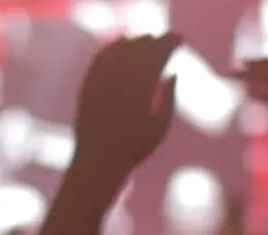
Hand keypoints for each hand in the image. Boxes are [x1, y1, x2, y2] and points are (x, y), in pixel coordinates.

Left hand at [74, 34, 181, 179]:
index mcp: (142, 88)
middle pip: (141, 48)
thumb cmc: (135, 148)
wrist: (99, 161)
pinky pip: (101, 58)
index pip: (159, 54)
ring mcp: (101, 81)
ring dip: (136, 41)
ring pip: (121, 50)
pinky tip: (121, 42)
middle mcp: (120, 80)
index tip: (179, 39)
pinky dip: (113, 47)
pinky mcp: (87, 85)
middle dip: (156, 40)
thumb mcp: (160, 126)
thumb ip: (169, 98)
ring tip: (147, 40)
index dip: (170, 43)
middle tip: (167, 39)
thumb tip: (172, 73)